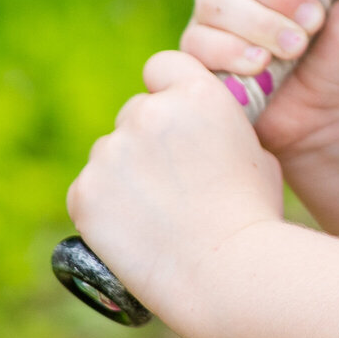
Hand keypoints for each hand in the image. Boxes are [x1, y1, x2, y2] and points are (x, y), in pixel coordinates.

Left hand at [67, 51, 284, 337]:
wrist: (225, 271)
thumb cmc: (252, 215)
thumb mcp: (253, 150)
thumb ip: (218, 127)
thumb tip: (200, 132)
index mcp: (196, 94)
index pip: (163, 66)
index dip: (168, 88)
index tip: (175, 116)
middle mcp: (148, 113)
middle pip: (136, 113)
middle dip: (148, 140)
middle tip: (170, 182)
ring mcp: (111, 152)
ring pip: (110, 152)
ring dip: (124, 172)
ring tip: (155, 214)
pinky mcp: (85, 192)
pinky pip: (89, 188)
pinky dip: (103, 206)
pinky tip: (131, 229)